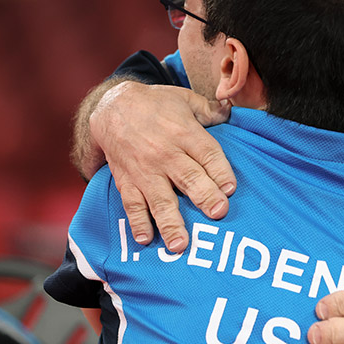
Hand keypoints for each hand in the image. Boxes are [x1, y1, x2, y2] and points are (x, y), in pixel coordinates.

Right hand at [90, 81, 233, 251]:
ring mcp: (145, 169)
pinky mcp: (127, 180)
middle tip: (218, 213)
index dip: (221, 171)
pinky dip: (137, 222)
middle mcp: (165, 153)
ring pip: (160, 198)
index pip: (208, 153)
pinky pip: (132, 203)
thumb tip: (231, 112)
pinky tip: (145, 239)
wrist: (112, 105)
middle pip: (189, 177)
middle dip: (204, 196)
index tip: (231, 189)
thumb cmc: (155, 103)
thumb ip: (209, 110)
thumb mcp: (184, 99)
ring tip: (180, 244)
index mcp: (184, 132)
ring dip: (171, 222)